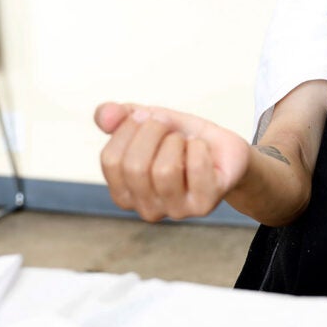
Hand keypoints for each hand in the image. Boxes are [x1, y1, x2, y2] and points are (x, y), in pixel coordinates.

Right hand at [96, 102, 250, 221]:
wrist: (221, 148)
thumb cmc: (179, 137)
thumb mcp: (144, 119)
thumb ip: (116, 116)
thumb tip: (105, 116)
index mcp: (123, 192)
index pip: (111, 160)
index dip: (128, 129)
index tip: (145, 117)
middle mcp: (145, 208)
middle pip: (135, 167)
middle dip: (153, 132)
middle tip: (167, 126)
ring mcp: (175, 211)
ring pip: (164, 170)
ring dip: (177, 142)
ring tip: (184, 141)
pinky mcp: (203, 205)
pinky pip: (196, 168)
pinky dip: (199, 147)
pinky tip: (201, 149)